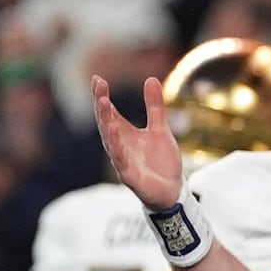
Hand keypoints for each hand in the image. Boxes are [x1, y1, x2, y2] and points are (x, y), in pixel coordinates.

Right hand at [92, 75, 183, 210]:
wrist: (172, 191)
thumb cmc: (161, 161)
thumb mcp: (160, 129)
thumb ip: (154, 106)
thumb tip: (151, 79)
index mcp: (124, 134)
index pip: (109, 113)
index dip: (102, 96)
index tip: (98, 79)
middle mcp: (119, 146)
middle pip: (106, 124)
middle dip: (101, 106)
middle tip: (98, 87)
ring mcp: (122, 162)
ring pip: (110, 142)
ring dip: (107, 124)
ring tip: (103, 105)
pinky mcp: (129, 178)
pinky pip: (122, 163)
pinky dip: (118, 151)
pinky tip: (115, 139)